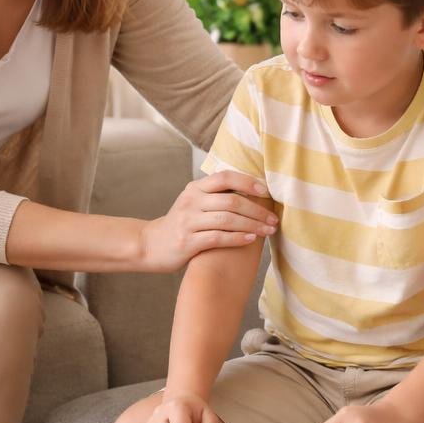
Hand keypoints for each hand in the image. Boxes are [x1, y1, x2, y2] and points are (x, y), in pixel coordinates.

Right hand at [138, 170, 277, 271]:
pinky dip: (238, 238)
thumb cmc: (181, 224)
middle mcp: (191, 201)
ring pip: (227, 219)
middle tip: (274, 219)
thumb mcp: (194, 203)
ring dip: (252, 225)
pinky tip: (251, 239)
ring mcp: (188, 221)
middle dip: (257, 210)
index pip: (225, 177)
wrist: (150, 245)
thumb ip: (216, 195)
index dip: (248, 182)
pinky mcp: (187, 242)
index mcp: (195, 188)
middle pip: (231, 200)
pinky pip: (218, 238)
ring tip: (268, 230)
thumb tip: (252, 188)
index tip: (267, 192)